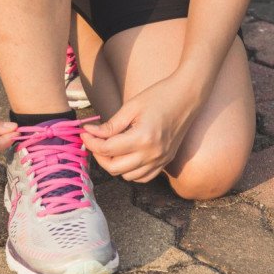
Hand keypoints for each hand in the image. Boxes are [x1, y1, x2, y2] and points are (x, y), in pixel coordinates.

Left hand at [81, 73, 202, 182]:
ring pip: (127, 176)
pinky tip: (126, 156)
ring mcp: (161, 160)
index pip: (107, 149)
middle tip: (94, 141)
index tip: (85, 133)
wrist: (188, 96)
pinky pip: (143, 177)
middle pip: (114, 168)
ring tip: (110, 148)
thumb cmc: (159, 96)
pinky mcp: (166, 162)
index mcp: (143, 138)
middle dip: (99, 155)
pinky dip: (130, 171)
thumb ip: (110, 125)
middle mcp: (152, 154)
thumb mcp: (131, 107)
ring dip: (114, 165)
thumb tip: (90, 133)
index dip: (91, 142)